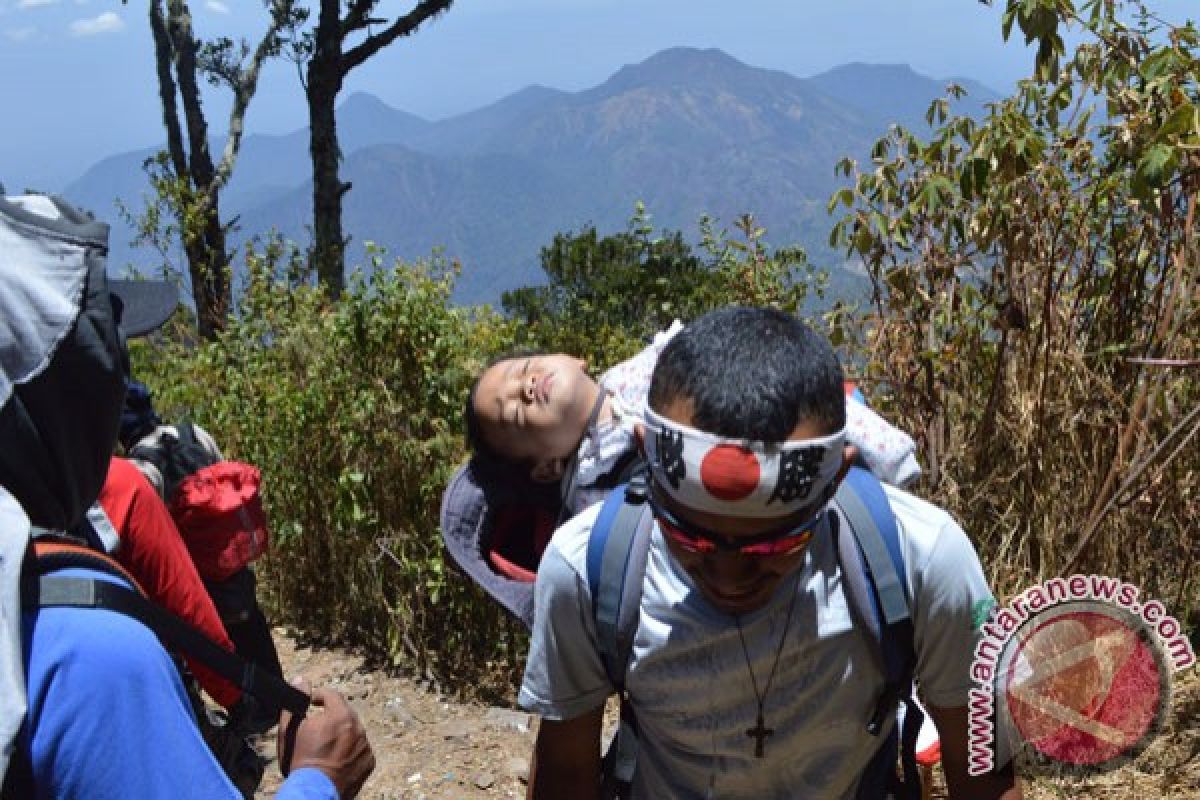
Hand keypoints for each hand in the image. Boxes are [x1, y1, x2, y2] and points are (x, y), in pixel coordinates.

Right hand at [278, 678, 374, 798]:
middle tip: (316, 728)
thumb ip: (295, 701)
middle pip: (345, 713)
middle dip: (331, 716)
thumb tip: (300, 680)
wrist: (313, 793)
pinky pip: (360, 750)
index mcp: (340, 715)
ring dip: (342, 734)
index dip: (319, 696)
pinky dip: (350, 751)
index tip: (310, 701)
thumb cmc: (299, 761)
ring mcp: (365, 746)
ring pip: (354, 732)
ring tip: (325, 748)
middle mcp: (358, 728)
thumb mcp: (290, 729)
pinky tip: (335, 761)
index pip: (332, 695)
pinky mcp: (369, 762)